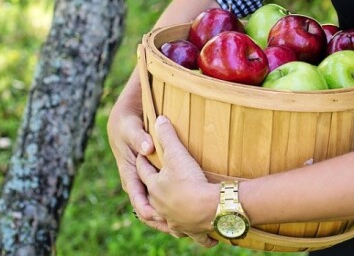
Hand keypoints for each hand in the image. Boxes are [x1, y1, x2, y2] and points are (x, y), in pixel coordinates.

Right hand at [106, 68, 167, 232]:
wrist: (123, 118)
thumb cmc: (126, 122)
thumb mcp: (130, 127)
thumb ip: (138, 136)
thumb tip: (146, 147)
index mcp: (128, 172)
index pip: (136, 195)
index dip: (146, 208)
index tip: (156, 217)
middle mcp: (135, 179)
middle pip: (146, 205)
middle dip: (159, 219)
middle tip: (175, 230)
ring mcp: (143, 178)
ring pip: (154, 202)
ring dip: (166, 215)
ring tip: (183, 228)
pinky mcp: (152, 175)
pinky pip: (161, 193)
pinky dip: (170, 204)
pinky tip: (185, 211)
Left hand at [137, 115, 218, 247]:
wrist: (211, 208)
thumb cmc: (191, 181)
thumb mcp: (178, 154)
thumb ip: (168, 136)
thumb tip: (160, 119)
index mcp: (154, 187)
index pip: (142, 172)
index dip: (142, 161)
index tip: (142, 155)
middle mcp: (160, 206)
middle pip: (148, 200)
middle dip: (146, 194)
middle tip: (148, 188)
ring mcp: (173, 220)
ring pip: (162, 221)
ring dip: (160, 218)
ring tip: (161, 215)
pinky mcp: (188, 230)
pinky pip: (184, 233)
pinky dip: (184, 232)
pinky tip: (185, 232)